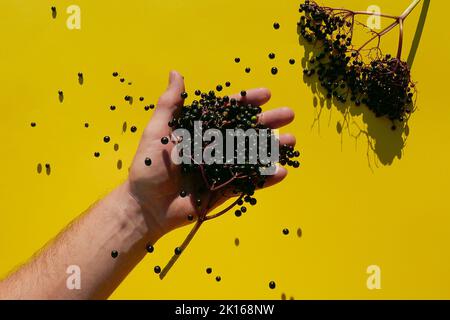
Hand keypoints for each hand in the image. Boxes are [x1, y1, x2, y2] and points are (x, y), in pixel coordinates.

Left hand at [126, 71, 295, 238]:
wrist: (146, 206)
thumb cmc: (148, 167)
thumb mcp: (158, 131)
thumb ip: (170, 104)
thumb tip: (176, 72)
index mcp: (200, 131)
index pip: (227, 113)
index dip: (246, 102)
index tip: (266, 94)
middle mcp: (214, 148)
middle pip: (245, 132)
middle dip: (267, 123)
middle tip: (288, 114)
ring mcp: (221, 170)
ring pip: (251, 156)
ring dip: (272, 149)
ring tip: (291, 142)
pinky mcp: (224, 192)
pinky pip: (247, 184)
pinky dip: (264, 179)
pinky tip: (281, 171)